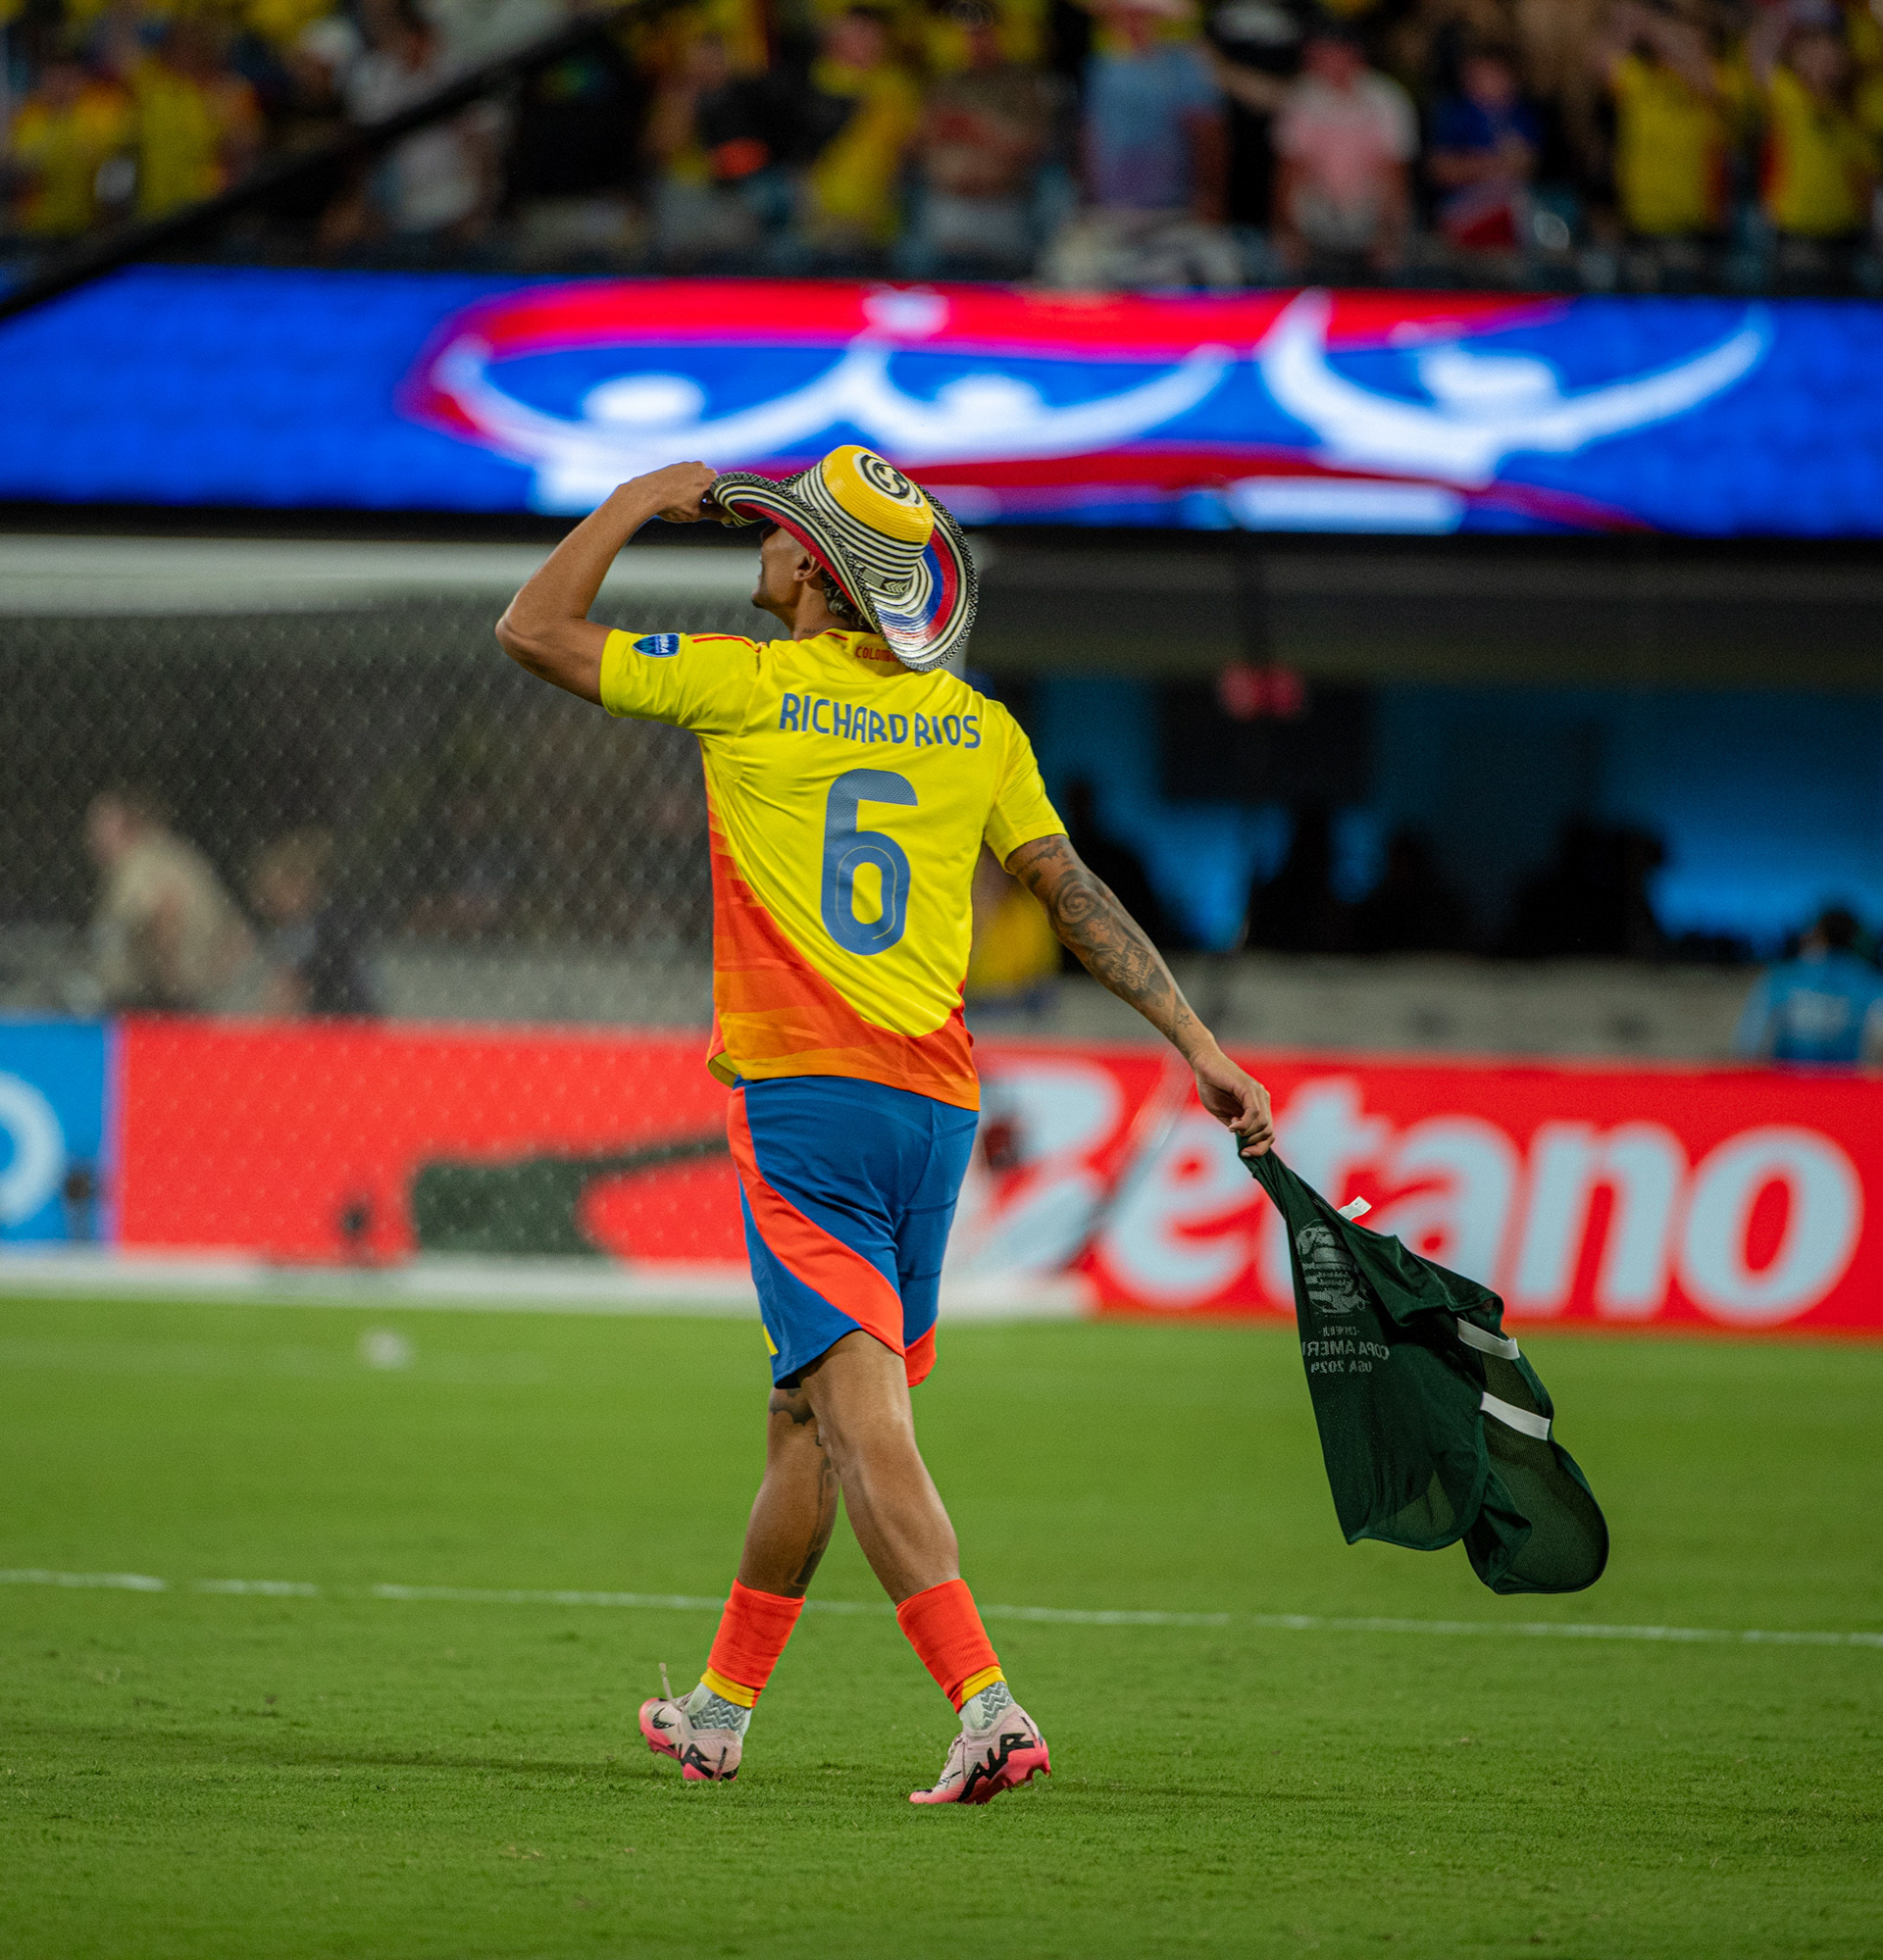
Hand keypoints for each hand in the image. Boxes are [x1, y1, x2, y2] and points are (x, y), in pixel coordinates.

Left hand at [625, 461, 717, 523]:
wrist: (647, 493)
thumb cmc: (673, 504)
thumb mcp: (697, 513)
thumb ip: (715, 514)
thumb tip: (727, 516)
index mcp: (709, 477)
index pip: (723, 490)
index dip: (720, 502)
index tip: (715, 511)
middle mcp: (700, 467)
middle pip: (710, 483)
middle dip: (707, 495)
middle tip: (698, 508)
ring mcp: (686, 465)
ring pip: (697, 479)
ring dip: (695, 490)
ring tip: (684, 503)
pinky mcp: (674, 467)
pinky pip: (685, 476)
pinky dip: (684, 485)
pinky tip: (675, 496)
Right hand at [1191, 1042, 1273, 1157]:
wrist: (1203, 1065)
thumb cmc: (1211, 1086)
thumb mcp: (1223, 1113)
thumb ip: (1235, 1126)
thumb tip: (1243, 1139)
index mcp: (1258, 1106)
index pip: (1268, 1133)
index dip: (1260, 1148)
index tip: (1245, 1154)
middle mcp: (1262, 1100)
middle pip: (1269, 1132)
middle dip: (1257, 1146)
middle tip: (1242, 1149)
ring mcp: (1258, 1093)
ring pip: (1263, 1124)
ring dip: (1248, 1134)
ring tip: (1232, 1129)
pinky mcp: (1249, 1089)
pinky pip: (1254, 1113)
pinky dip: (1244, 1125)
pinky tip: (1232, 1126)